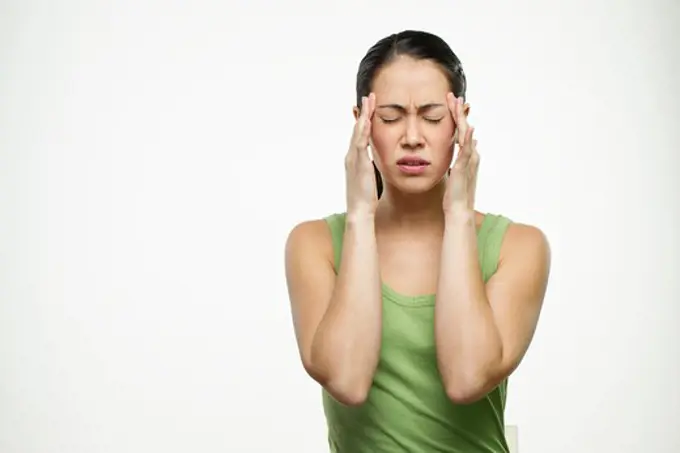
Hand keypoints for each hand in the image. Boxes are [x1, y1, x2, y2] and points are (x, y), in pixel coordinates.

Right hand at [345, 93, 377, 216]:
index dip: (364, 120)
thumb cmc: (366, 198)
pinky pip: (360, 142)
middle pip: (357, 129)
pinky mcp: (357, 163)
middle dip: (363, 113)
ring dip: (363, 116)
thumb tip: (376, 163)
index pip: (360, 135)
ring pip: (358, 132)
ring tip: (369, 101)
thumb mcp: (370, 179)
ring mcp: (353, 159)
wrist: (359, 210)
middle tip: (368, 97)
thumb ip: (372, 168)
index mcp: (355, 159)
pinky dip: (363, 130)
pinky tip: (367, 120)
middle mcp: (351, 156)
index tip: (370, 107)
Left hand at [443, 93, 478, 213]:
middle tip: (454, 96)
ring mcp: (468, 160)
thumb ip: (460, 158)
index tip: (451, 103)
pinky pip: (466, 150)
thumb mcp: (455, 172)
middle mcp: (470, 155)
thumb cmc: (455, 193)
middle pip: (465, 128)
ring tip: (459, 104)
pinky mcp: (463, 167)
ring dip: (462, 119)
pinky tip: (467, 128)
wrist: (458, 209)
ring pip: (466, 134)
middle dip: (459, 112)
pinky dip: (467, 138)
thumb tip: (468, 145)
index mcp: (466, 155)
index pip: (461, 131)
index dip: (457, 117)